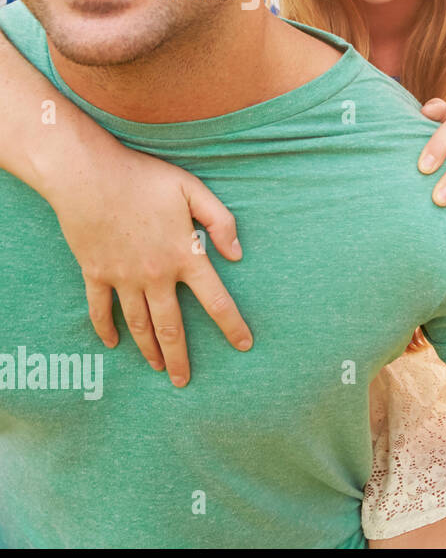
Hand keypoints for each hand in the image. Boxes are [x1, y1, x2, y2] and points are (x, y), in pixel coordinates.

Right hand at [48, 147, 249, 386]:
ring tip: (157, 368)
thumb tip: (237, 255)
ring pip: (138, 324)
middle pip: (172, 327)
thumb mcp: (194, 190)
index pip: (217, 301)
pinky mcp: (95, 273)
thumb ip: (221, 221)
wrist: (88, 176)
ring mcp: (123, 277)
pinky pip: (100, 309)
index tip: (244, 345)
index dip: (232, 326)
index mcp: (185, 256)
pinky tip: (113, 343)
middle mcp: (155, 275)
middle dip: (180, 358)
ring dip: (148, 349)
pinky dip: (106, 328)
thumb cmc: (145, 179)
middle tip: (184, 381)